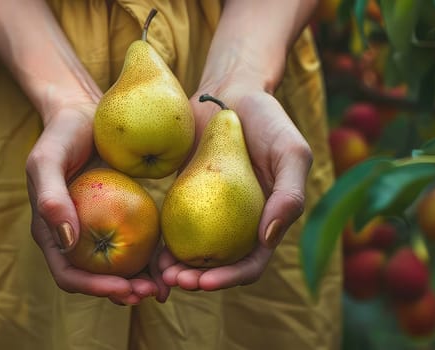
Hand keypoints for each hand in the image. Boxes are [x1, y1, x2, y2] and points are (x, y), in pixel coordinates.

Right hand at [26, 103, 169, 304]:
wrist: (84, 111)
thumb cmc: (61, 134)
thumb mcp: (47, 159)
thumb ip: (51, 199)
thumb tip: (68, 242)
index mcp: (52, 233)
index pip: (69, 274)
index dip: (94, 287)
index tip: (122, 287)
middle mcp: (75, 239)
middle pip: (96, 279)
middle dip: (122, 292)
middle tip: (152, 293)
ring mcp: (99, 230)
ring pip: (119, 269)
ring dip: (140, 283)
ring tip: (165, 288)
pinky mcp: (122, 217)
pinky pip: (138, 244)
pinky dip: (152, 258)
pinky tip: (172, 261)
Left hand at [161, 85, 312, 290]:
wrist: (228, 93)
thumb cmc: (267, 119)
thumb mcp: (291, 151)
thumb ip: (289, 194)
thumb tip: (267, 239)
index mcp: (264, 223)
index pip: (248, 264)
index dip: (228, 279)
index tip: (205, 282)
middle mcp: (234, 226)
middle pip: (215, 266)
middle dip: (195, 281)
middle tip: (174, 281)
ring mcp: (206, 214)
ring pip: (188, 253)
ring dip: (173, 269)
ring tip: (157, 273)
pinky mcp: (180, 198)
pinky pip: (168, 226)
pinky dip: (158, 241)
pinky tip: (144, 248)